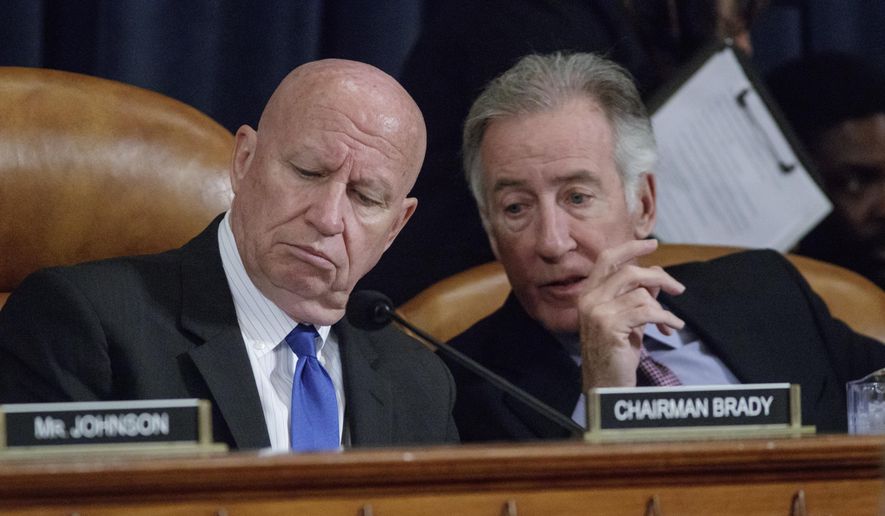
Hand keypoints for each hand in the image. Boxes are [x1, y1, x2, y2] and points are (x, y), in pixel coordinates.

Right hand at [578, 239, 684, 389]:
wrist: (604, 383)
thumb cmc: (615, 353)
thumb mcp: (627, 319)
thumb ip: (636, 296)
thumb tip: (656, 278)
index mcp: (589, 294)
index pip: (607, 259)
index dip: (630, 248)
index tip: (652, 243)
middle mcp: (589, 299)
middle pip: (629, 272)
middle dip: (659, 277)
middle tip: (678, 289)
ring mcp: (597, 312)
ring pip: (641, 293)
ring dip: (663, 309)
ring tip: (669, 323)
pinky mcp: (609, 325)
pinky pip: (647, 311)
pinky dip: (665, 319)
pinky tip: (671, 328)